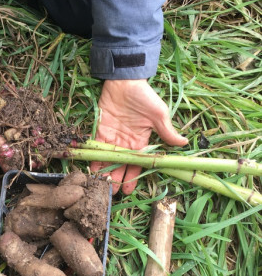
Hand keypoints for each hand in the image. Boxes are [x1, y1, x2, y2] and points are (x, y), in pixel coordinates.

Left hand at [90, 79, 187, 193]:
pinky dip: (93, 159)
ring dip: (104, 173)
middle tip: (111, 194)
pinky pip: (96, 149)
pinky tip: (91, 171)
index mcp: (141, 143)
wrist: (125, 81)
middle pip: (120, 166)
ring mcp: (112, 139)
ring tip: (100, 186)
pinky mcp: (100, 132)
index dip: (132, 177)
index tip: (128, 190)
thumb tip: (184, 143)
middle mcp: (126, 144)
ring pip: (107, 161)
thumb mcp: (159, 114)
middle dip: (116, 180)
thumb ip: (167, 131)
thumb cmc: (144, 97)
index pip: (136, 165)